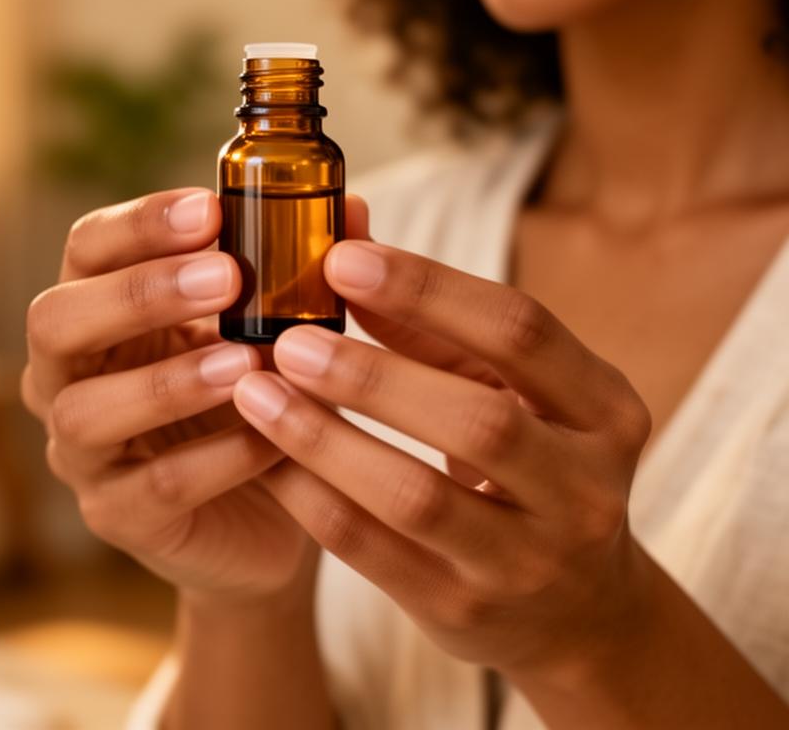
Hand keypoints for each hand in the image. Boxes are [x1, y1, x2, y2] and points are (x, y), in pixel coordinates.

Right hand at [21, 188, 369, 607]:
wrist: (269, 512)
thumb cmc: (256, 394)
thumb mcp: (273, 326)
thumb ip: (301, 270)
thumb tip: (356, 210)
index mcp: (101, 309)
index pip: (88, 247)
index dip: (139, 224)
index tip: (211, 210)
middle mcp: (70, 374)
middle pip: (54, 320)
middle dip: (139, 293)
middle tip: (226, 279)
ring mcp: (83, 451)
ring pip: (87, 410)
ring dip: (170, 381)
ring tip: (246, 362)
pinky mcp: (117, 515)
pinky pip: (154, 487)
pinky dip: (217, 458)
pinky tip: (273, 439)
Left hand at [229, 221, 653, 678]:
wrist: (574, 608)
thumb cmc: (530, 463)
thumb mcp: (511, 391)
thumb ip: (435, 327)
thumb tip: (346, 252)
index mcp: (605, 409)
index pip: (521, 331)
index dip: (428, 289)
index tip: (343, 258)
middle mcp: (584, 489)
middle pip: (478, 420)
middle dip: (371, 374)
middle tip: (289, 338)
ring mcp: (527, 562)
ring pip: (415, 495)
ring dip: (324, 437)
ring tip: (258, 391)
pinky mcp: (463, 610)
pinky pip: (370, 551)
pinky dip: (309, 495)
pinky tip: (262, 456)